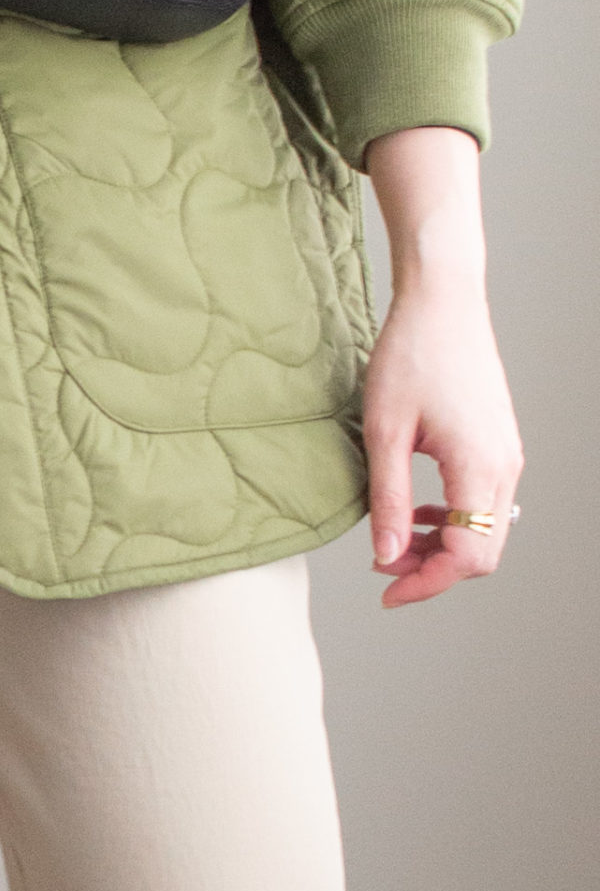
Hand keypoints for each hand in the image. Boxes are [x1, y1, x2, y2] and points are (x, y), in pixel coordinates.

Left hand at [362, 287, 522, 603]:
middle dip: (433, 569)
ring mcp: (507, 455)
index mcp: (480, 469)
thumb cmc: (411, 354)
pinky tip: (418, 509)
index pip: (467, 557)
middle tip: (383, 565)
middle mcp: (505, 467)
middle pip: (483, 552)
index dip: (425, 583)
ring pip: (486, 529)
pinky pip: (484, 502)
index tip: (385, 589)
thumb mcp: (385, 430)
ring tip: (394, 540)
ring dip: (442, 544)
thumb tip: (388, 556)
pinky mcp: (498, 443)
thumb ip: (389, 498)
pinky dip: (453, 518)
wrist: (442, 301)